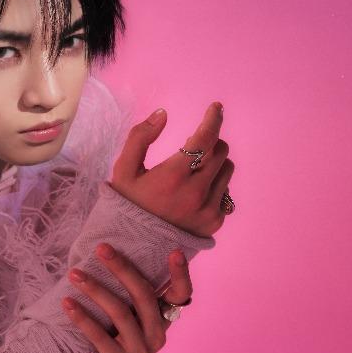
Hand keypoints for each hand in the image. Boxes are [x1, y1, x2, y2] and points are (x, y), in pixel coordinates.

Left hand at [61, 242, 193, 352]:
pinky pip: (98, 335)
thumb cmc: (115, 342)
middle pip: (143, 295)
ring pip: (119, 312)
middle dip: (122, 268)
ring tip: (74, 274)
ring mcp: (140, 350)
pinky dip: (81, 317)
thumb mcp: (129, 321)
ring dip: (95, 289)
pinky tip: (66, 303)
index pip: (181, 295)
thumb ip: (129, 298)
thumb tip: (109, 255)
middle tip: (101, 248)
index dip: (181, 274)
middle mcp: (156, 335)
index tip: (175, 251)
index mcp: (161, 320)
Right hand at [109, 103, 234, 237]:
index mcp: (173, 175)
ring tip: (194, 170)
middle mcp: (196, 192)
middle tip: (193, 146)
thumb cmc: (128, 202)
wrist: (133, 246)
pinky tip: (195, 192)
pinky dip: (214, 185)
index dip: (213, 118)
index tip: (216, 107)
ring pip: (227, 170)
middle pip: (220, 151)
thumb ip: (140, 137)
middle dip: (210, 142)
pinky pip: (226, 192)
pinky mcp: (215, 221)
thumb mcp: (124, 169)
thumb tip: (163, 113)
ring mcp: (208, 208)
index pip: (205, 138)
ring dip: (215, 162)